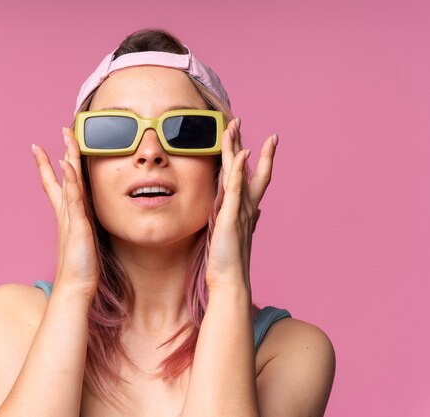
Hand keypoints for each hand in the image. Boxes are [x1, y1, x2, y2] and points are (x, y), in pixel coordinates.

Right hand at [32, 128, 99, 298]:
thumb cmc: (80, 268)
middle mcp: (67, 213)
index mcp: (68, 216)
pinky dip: (71, 182)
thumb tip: (81, 222)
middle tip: (61, 130)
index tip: (45, 150)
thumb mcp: (82, 242)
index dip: (51, 167)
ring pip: (68, 182)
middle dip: (60, 152)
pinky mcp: (78, 226)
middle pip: (61, 176)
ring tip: (66, 138)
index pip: (58, 185)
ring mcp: (71, 218)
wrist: (74, 288)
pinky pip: (74, 199)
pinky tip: (69, 167)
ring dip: (67, 159)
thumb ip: (80, 229)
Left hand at [205, 118, 277, 291]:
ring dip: (236, 147)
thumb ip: (245, 219)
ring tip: (234, 126)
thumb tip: (257, 211)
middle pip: (249, 168)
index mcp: (246, 210)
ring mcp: (240, 211)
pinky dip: (237, 170)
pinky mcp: (231, 217)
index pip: (253, 178)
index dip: (260, 157)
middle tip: (240, 120)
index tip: (265, 140)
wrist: (229, 281)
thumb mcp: (236, 235)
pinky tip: (240, 153)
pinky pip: (234, 189)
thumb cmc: (229, 261)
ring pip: (239, 172)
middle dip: (244, 142)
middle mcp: (247, 207)